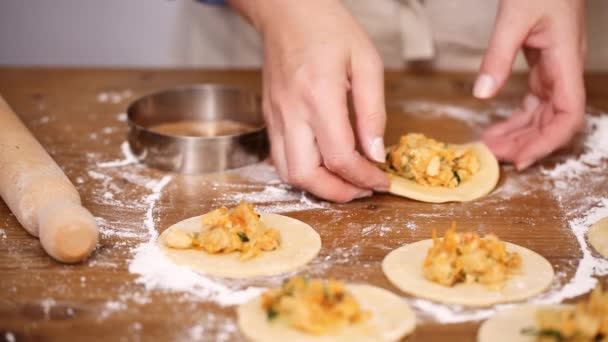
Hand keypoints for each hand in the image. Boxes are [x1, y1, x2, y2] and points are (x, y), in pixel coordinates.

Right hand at [229, 0, 389, 201]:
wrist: (287, 11)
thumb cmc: (329, 28)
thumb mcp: (366, 61)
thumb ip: (373, 111)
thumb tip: (376, 153)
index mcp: (319, 95)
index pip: (340, 156)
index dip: (364, 177)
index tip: (382, 180)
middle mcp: (292, 112)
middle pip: (306, 175)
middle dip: (338, 193)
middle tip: (362, 189)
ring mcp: (276, 116)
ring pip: (288, 173)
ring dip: (317, 187)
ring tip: (344, 182)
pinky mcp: (269, 117)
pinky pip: (280, 158)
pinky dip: (303, 171)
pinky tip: (325, 164)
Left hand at [476, 0, 586, 169]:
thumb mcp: (514, 16)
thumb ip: (498, 56)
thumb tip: (482, 95)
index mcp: (566, 61)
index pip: (568, 114)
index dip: (547, 142)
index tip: (521, 160)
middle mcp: (564, 70)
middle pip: (554, 121)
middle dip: (526, 144)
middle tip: (493, 157)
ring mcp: (556, 69)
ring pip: (543, 114)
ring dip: (519, 134)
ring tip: (490, 148)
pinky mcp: (544, 65)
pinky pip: (534, 101)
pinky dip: (517, 118)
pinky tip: (497, 128)